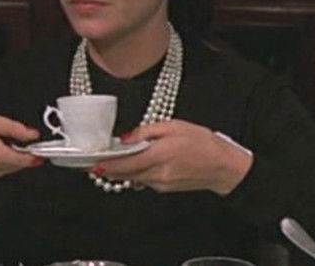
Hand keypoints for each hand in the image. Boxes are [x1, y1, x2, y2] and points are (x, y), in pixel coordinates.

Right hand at [0, 113, 41, 183]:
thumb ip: (12, 127)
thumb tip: (32, 135)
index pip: (4, 153)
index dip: (23, 157)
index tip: (37, 156)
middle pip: (6, 163)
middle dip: (21, 159)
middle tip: (30, 152)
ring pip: (3, 171)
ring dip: (11, 163)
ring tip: (7, 150)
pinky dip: (2, 167)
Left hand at [94, 119, 252, 194]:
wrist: (223, 166)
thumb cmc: (202, 143)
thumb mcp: (174, 126)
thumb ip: (146, 131)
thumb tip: (125, 138)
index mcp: (159, 155)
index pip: (125, 164)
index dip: (106, 166)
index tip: (91, 164)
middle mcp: (157, 173)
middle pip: (124, 174)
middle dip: (108, 169)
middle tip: (92, 163)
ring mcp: (160, 184)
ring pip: (132, 178)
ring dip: (121, 171)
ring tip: (112, 160)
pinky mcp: (164, 188)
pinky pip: (143, 180)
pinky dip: (136, 172)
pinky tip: (136, 163)